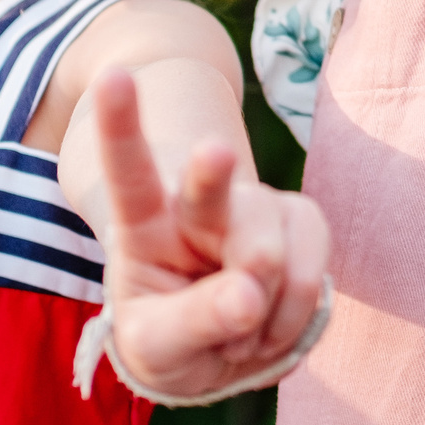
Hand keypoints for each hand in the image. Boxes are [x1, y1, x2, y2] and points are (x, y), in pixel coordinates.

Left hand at [86, 68, 329, 399]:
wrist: (220, 347)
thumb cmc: (170, 338)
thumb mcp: (156, 348)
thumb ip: (193, 323)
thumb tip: (250, 296)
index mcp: (144, 225)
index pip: (128, 171)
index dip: (121, 124)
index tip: (112, 76)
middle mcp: (198, 206)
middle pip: (208, 183)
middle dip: (211, 169)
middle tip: (212, 152)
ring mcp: (256, 210)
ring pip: (267, 246)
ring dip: (261, 311)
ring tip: (240, 338)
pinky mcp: (302, 224)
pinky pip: (311, 268)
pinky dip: (295, 314)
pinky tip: (272, 328)